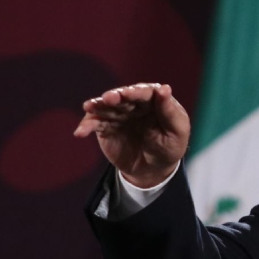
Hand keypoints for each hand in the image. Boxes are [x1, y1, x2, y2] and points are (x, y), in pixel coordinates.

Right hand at [73, 83, 189, 187]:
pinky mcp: (106, 127)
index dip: (136, 92)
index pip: (144, 92)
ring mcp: (118, 114)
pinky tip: (81, 132)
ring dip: (97, 106)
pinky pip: (95, 124)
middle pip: (122, 96)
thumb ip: (170, 111)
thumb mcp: (178, 131)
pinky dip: (87, 126)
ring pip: (106, 107)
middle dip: (115, 96)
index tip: (128, 93)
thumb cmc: (170, 147)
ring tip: (89, 107)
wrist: (154, 169)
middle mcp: (134, 104)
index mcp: (154, 101)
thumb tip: (165, 88)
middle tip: (109, 98)